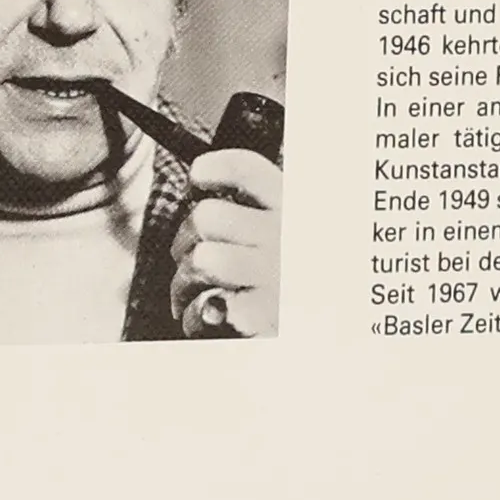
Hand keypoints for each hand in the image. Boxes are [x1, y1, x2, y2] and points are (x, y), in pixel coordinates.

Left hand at [170, 147, 282, 338]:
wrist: (315, 330)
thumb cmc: (281, 281)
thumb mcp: (279, 235)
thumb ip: (251, 207)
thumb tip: (198, 176)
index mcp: (289, 212)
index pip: (247, 171)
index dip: (213, 168)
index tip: (197, 179)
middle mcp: (284, 238)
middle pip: (206, 217)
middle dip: (184, 242)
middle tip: (191, 262)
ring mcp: (272, 277)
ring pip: (201, 260)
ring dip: (184, 283)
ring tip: (194, 295)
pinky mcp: (258, 315)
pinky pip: (202, 305)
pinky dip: (193, 317)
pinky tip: (207, 320)